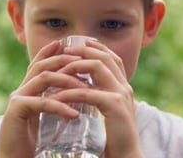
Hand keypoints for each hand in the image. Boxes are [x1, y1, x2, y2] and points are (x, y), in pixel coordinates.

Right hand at [0, 40, 88, 157]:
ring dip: (67, 80)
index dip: (53, 52)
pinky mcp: (16, 112)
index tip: (69, 44)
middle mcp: (20, 90)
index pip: (39, 64)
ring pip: (43, 78)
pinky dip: (59, 106)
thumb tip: (76, 96)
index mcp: (27, 90)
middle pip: (42, 65)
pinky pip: (40, 102)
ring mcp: (17, 99)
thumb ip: (53, 104)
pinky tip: (75, 114)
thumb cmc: (30, 143)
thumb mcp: (43, 119)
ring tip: (86, 88)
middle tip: (84, 61)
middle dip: (64, 60)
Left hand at [49, 39, 143, 157]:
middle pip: (106, 57)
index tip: (78, 44)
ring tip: (58, 70)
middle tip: (65, 51)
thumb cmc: (114, 140)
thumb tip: (83, 89)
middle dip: (84, 50)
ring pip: (98, 67)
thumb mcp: (108, 113)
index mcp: (124, 87)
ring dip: (75, 65)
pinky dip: (70, 92)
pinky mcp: (115, 107)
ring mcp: (122, 95)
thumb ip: (100, 99)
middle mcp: (125, 87)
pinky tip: (57, 96)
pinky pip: (88, 92)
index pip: (112, 58)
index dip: (96, 48)